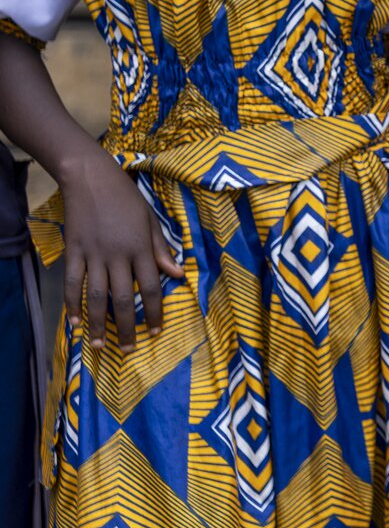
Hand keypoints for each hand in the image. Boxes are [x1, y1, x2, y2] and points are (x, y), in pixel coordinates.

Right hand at [60, 150, 181, 351]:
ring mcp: (93, 254)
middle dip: (127, 326)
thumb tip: (177, 274)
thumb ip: (161, 250)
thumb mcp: (151, 221)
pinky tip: (74, 322)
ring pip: (96, 296)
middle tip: (129, 349)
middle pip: (122, 298)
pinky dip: (72, 303)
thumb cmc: (127, 198)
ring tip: (99, 345)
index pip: (150, 287)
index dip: (154, 311)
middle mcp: (118, 255)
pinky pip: (72, 282)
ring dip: (97, 323)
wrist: (92, 178)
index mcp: (141, 248)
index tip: (156, 331)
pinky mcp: (74, 251)